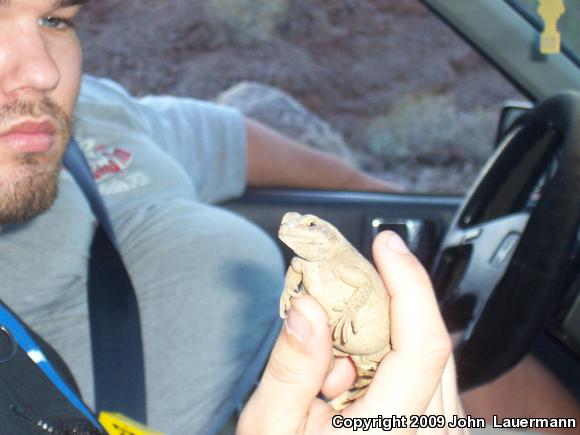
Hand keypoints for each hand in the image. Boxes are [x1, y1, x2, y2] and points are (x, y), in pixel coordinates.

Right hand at [237, 231, 466, 433]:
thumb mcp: (271, 428)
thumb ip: (291, 368)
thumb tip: (308, 305)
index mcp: (390, 434)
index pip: (422, 344)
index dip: (409, 282)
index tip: (386, 244)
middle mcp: (430, 434)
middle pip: (427, 340)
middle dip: (384, 303)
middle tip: (336, 292)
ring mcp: (439, 433)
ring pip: (428, 354)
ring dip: (383, 332)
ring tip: (333, 356)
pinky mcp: (436, 429)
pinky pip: (424, 372)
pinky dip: (388, 354)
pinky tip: (349, 374)